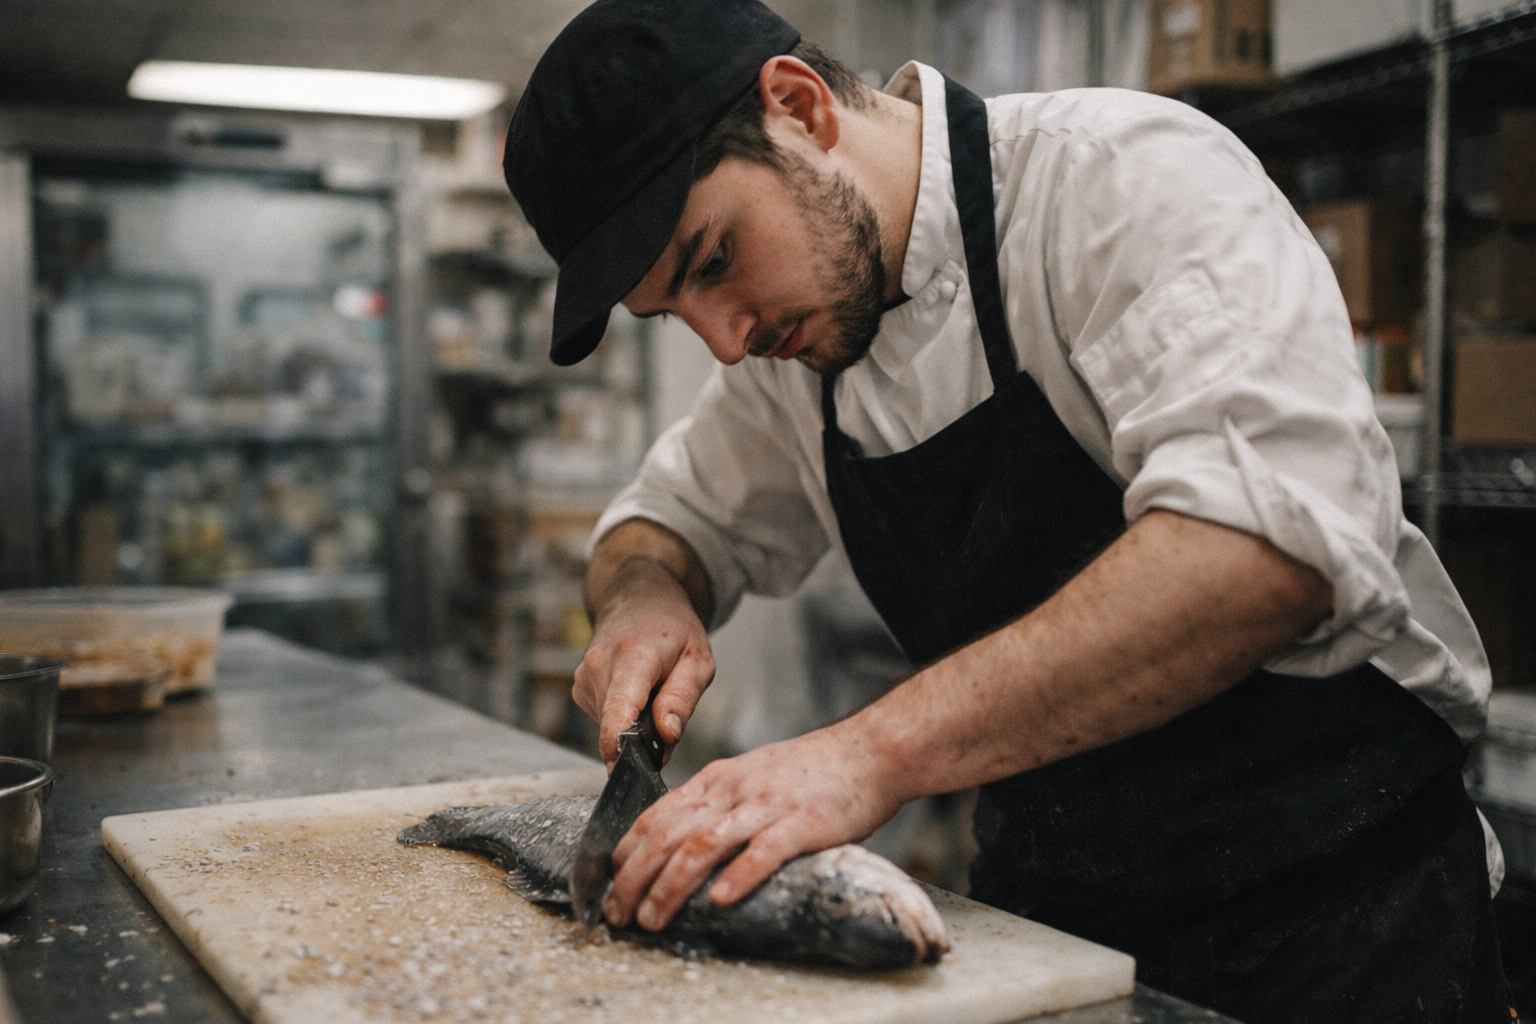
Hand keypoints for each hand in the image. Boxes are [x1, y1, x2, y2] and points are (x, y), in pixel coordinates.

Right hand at [574, 557, 714, 767]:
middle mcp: (599, 667)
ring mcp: (584, 677)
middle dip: (642, 735)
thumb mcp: (698, 660)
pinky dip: (622, 714)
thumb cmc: (673, 629)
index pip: (617, 711)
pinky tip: (635, 693)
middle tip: (666, 714)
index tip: (626, 770)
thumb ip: (683, 700)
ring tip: (651, 694)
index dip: (620, 746)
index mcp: (632, 657)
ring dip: (633, 723)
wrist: (640, 601)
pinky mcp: (579, 688)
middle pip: (616, 726)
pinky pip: (604, 717)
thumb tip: (666, 736)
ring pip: (610, 725)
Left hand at [604, 724, 901, 930]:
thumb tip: (680, 838)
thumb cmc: (811, 772)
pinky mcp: (802, 823)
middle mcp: (733, 791)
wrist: (868, 752)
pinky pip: (764, 850)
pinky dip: (739, 875)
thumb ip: (717, 803)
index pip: (656, 814)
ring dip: (670, 885)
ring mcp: (766, 806)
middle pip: (668, 833)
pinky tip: (720, 899)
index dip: (626, 850)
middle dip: (634, 877)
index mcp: (718, 780)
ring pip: (703, 844)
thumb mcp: (751, 776)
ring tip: (652, 917)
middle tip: (618, 913)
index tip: (608, 882)